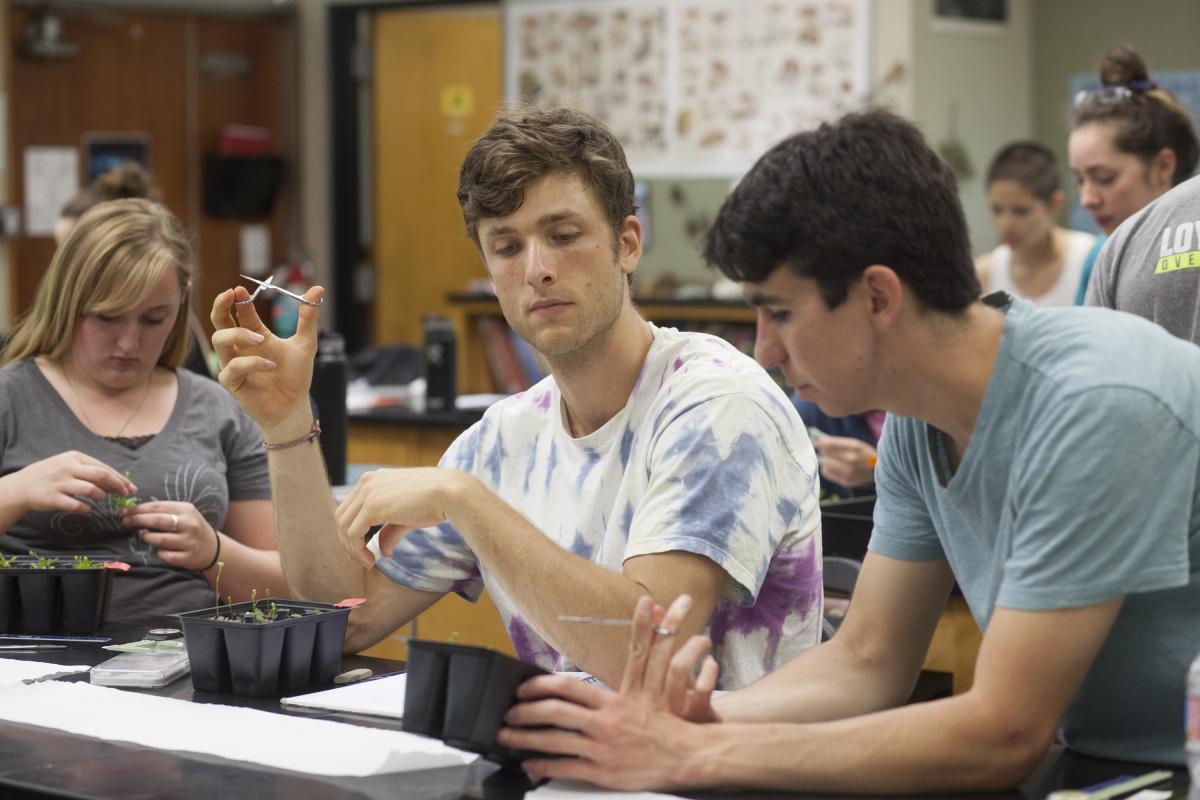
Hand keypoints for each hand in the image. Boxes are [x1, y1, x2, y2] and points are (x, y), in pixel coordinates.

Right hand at [1, 452, 135, 515]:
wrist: (21, 486)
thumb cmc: (51, 475)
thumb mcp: (69, 466)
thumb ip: (89, 471)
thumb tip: (116, 482)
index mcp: (75, 457)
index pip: (104, 468)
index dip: (120, 479)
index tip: (131, 488)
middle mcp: (68, 468)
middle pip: (101, 476)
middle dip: (117, 486)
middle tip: (125, 495)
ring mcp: (60, 483)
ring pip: (90, 489)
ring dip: (101, 496)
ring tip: (102, 499)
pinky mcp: (52, 498)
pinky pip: (75, 504)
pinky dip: (85, 508)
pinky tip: (88, 509)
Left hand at [122, 501, 219, 570]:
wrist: (212, 547)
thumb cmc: (191, 528)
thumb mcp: (183, 514)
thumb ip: (163, 511)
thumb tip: (135, 511)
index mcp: (186, 510)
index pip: (157, 507)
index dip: (138, 509)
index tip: (124, 512)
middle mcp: (189, 524)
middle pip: (157, 521)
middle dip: (138, 521)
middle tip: (125, 522)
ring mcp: (190, 541)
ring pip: (160, 540)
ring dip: (147, 537)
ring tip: (143, 535)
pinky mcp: (188, 557)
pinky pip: (166, 556)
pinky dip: (160, 553)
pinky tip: (160, 550)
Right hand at [209, 285, 321, 430]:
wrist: (294, 406)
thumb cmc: (296, 376)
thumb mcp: (306, 343)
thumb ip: (308, 317)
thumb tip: (317, 288)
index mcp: (255, 335)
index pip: (240, 312)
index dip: (237, 299)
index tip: (240, 289)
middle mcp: (240, 347)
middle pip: (218, 321)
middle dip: (220, 306)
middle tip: (231, 295)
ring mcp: (233, 364)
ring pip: (219, 340)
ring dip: (239, 334)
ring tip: (261, 339)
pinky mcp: (232, 382)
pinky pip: (233, 367)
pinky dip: (252, 363)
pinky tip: (271, 365)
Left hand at [334, 468, 462, 568]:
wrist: (450, 493)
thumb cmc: (435, 502)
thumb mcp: (407, 516)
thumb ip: (390, 531)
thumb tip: (383, 552)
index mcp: (374, 479)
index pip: (350, 507)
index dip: (351, 531)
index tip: (362, 550)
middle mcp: (367, 481)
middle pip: (341, 516)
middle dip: (347, 541)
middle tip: (362, 559)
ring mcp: (368, 492)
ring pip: (343, 525)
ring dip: (351, 548)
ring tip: (367, 562)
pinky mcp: (372, 506)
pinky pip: (352, 533)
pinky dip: (356, 550)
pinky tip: (370, 559)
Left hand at [497, 594, 720, 790]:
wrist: (687, 755)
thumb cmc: (667, 718)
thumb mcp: (660, 678)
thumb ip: (649, 642)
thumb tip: (650, 603)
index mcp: (614, 699)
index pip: (570, 685)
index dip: (541, 684)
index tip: (523, 685)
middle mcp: (606, 722)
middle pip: (555, 712)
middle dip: (525, 711)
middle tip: (507, 711)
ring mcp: (603, 748)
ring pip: (555, 741)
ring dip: (525, 737)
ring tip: (506, 735)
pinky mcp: (603, 772)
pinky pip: (566, 768)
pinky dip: (543, 765)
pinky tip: (529, 763)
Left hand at [813, 435, 876, 487]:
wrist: (879, 471)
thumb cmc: (864, 454)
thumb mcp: (855, 443)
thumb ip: (837, 442)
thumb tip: (818, 440)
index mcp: (855, 447)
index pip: (830, 444)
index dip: (820, 442)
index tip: (815, 441)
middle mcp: (852, 460)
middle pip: (825, 455)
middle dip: (824, 452)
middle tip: (825, 450)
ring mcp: (849, 472)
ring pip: (825, 464)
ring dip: (825, 460)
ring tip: (831, 459)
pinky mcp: (846, 481)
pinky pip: (827, 473)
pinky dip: (827, 469)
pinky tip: (833, 466)